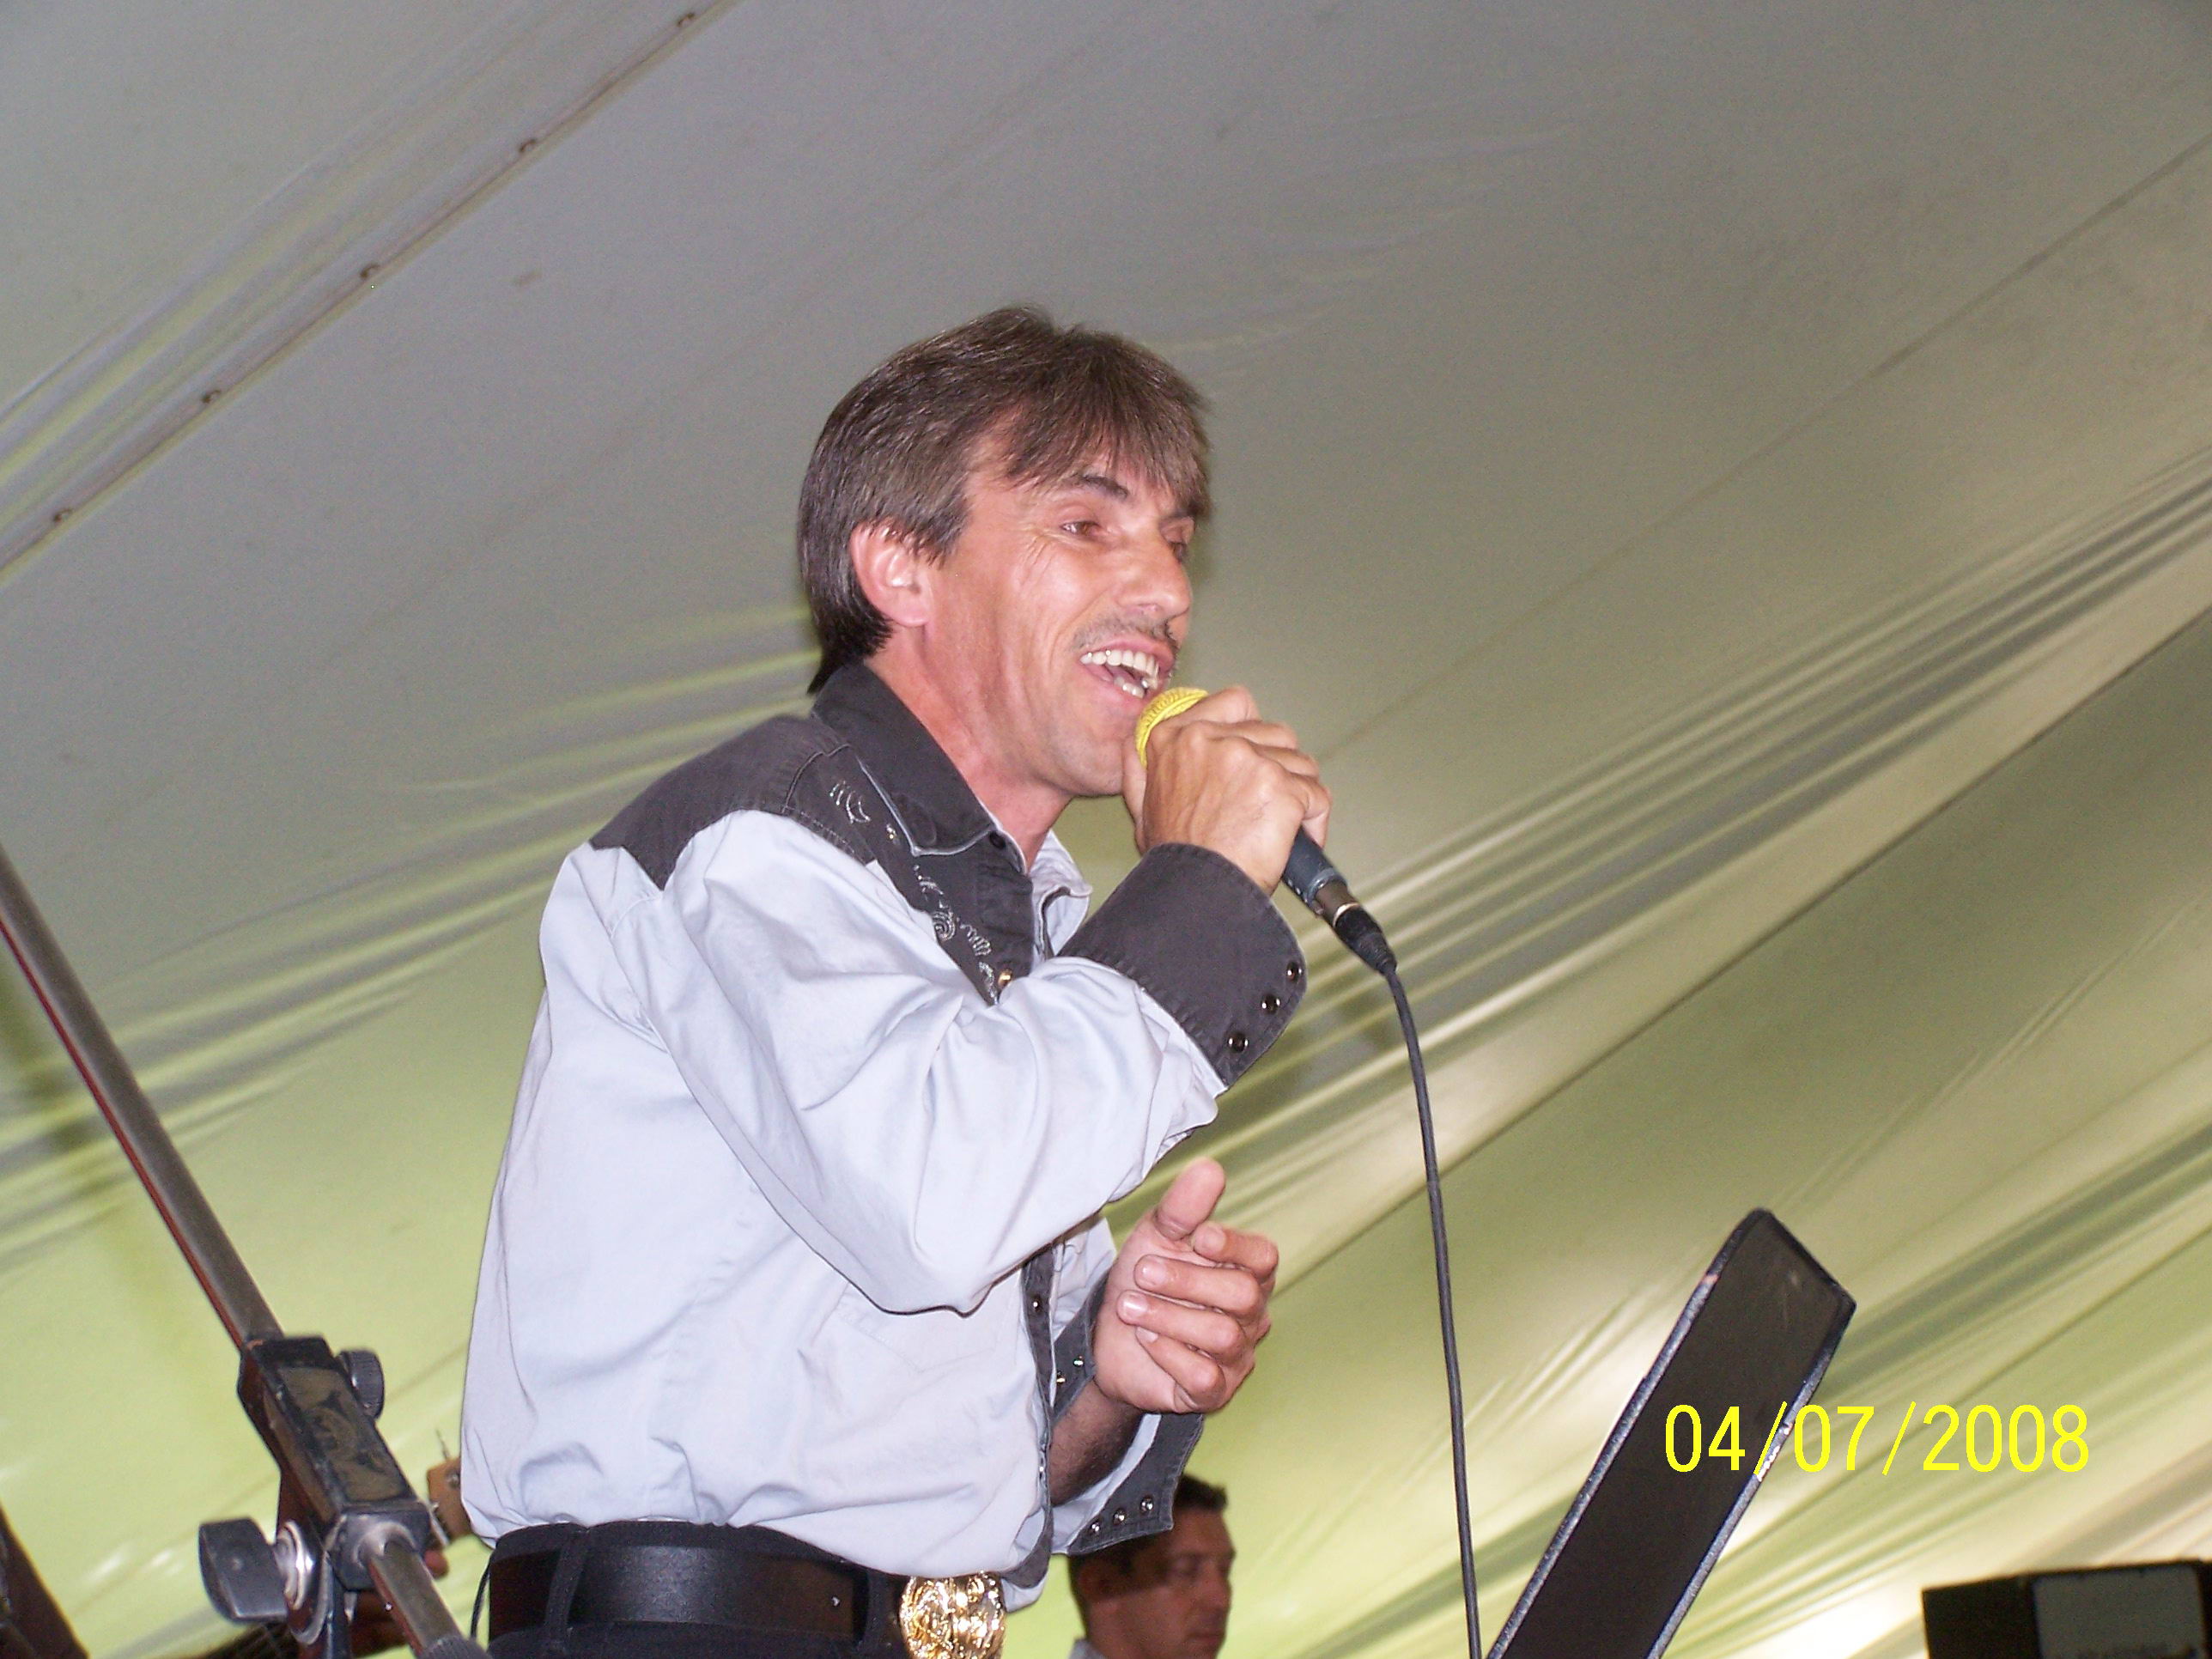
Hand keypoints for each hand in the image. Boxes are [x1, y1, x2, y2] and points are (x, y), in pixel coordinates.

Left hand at [1092, 1159, 1277, 1413]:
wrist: (1110, 1339)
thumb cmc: (1145, 1282)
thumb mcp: (1156, 1237)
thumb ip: (1184, 1207)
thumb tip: (1211, 1167)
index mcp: (1245, 1271)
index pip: (1264, 1257)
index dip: (1235, 1246)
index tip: (1197, 1237)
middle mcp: (1250, 1314)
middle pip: (1243, 1295)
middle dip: (1187, 1281)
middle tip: (1141, 1272)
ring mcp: (1236, 1355)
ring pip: (1223, 1335)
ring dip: (1168, 1316)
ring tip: (1129, 1307)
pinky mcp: (1215, 1391)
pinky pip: (1206, 1376)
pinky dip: (1170, 1354)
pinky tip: (1145, 1339)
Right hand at [1121, 685, 1330, 891]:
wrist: (1195, 891)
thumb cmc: (1174, 858)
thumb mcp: (1141, 807)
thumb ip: (1140, 771)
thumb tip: (1133, 748)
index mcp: (1177, 737)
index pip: (1235, 702)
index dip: (1252, 727)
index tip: (1254, 752)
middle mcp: (1213, 739)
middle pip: (1276, 734)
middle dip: (1279, 768)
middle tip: (1264, 804)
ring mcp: (1250, 759)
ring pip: (1301, 764)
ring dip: (1298, 794)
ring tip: (1278, 826)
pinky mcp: (1281, 786)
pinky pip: (1318, 796)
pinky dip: (1315, 821)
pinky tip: (1296, 840)